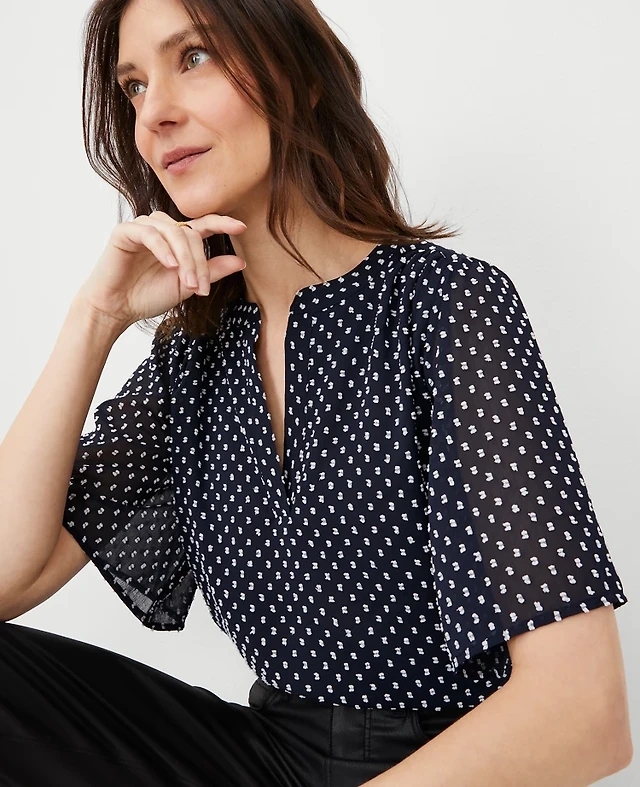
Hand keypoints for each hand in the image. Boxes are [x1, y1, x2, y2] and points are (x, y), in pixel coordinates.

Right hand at [74, 211, 246, 330]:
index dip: (222, 223)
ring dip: (185, 259)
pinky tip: (170, 266)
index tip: (242, 227)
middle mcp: (161, 228)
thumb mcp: (187, 285)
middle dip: (200, 263)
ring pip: (175, 233)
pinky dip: (164, 250)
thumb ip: (211, 272)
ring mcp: (143, 227)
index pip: (203, 225)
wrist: (116, 308)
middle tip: (200, 289)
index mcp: (177, 239)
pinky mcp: (125, 231)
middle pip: (192, 234)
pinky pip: (151, 234)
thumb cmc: (148, 296)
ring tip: (186, 282)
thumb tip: (241, 261)